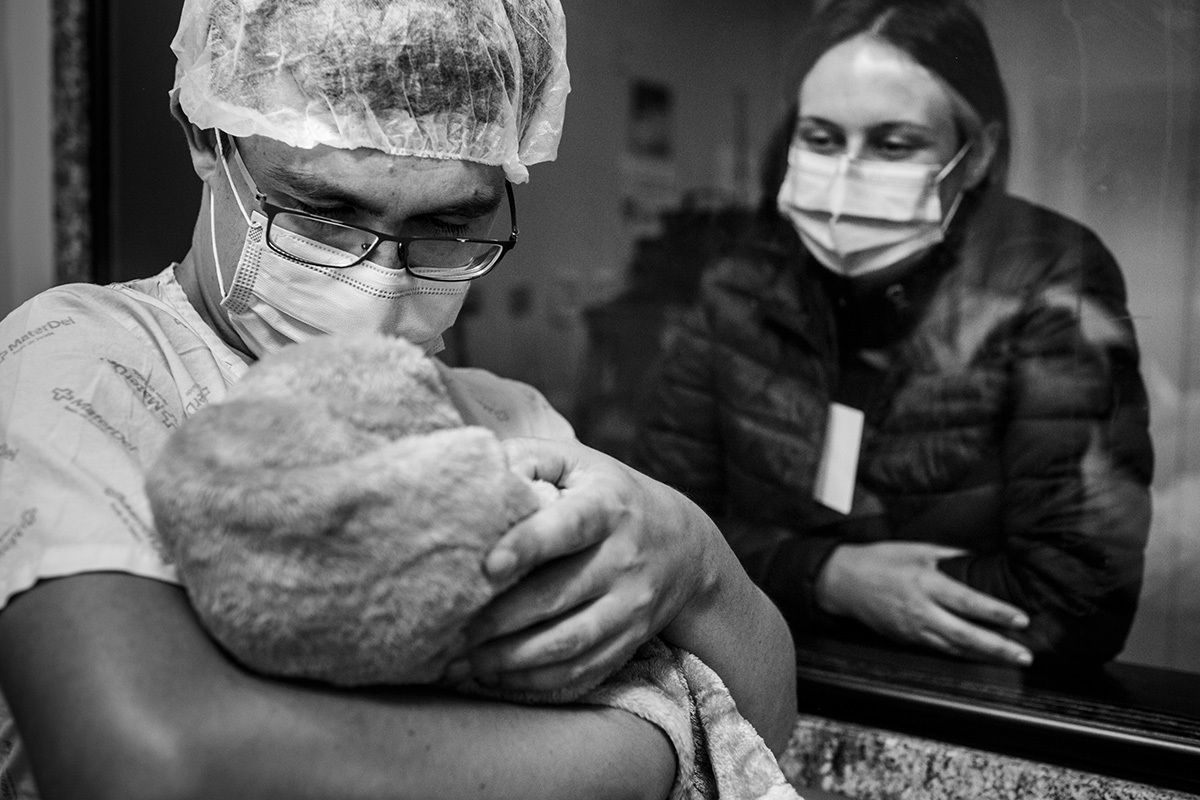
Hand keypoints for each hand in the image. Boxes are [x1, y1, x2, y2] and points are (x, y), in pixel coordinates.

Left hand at [445, 438, 718, 694]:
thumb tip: (473, 477)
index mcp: (607, 506)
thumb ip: (525, 460)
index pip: (569, 526)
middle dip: (498, 619)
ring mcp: (630, 604)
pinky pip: (581, 670)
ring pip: (567, 642)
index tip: (488, 564)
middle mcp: (624, 557)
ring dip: (510, 659)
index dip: (529, 544)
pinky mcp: (629, 639)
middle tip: (449, 630)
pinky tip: (497, 677)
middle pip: (558, 596)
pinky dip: (535, 681)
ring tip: (463, 662)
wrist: (682, 544)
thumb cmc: (607, 495)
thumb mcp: (576, 461)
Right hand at [817, 541, 1033, 665]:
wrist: (842, 582)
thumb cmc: (879, 560)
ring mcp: (912, 629)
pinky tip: (978, 656)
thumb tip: (979, 560)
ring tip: (1010, 659)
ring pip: (954, 648)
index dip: (996, 613)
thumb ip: (950, 556)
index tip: (1021, 619)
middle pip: (965, 635)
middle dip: (998, 647)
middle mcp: (921, 610)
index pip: (968, 601)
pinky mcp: (906, 639)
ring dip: (984, 655)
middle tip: (1024, 654)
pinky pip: (939, 649)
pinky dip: (962, 654)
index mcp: (925, 583)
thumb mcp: (916, 549)